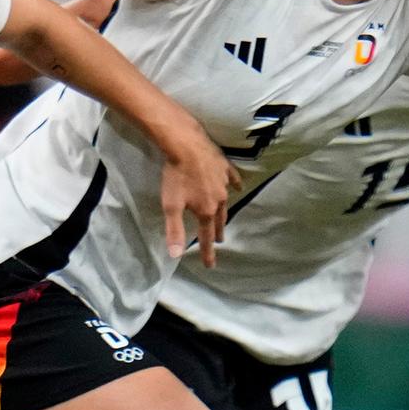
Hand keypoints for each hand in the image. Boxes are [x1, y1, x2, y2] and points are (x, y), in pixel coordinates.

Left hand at [150, 111, 231, 261]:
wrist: (186, 144)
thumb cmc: (176, 176)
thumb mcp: (171, 205)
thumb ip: (174, 230)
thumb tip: (175, 255)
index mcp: (206, 211)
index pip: (207, 237)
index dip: (208, 252)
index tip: (210, 265)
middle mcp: (219, 199)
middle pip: (218, 220)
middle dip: (218, 233)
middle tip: (219, 241)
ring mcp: (224, 182)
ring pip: (226, 202)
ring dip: (224, 213)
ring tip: (224, 220)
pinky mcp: (224, 167)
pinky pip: (232, 179)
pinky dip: (234, 185)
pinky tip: (237, 187)